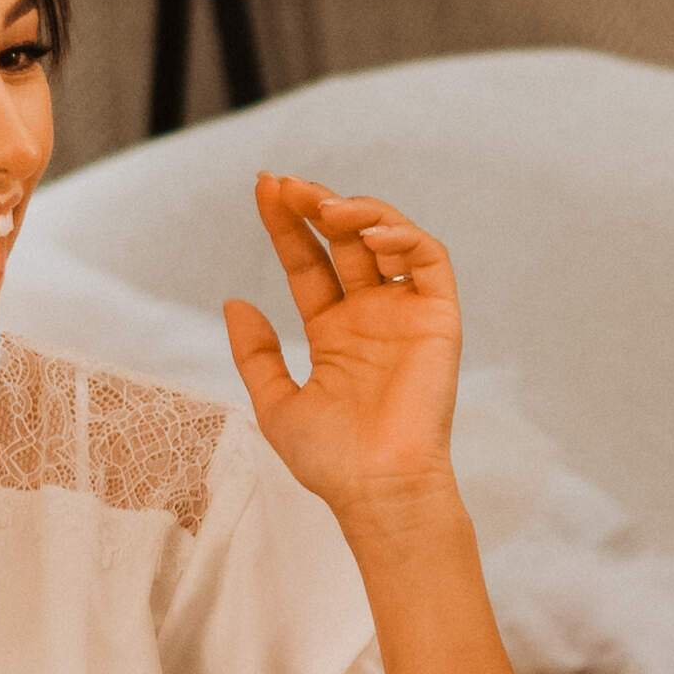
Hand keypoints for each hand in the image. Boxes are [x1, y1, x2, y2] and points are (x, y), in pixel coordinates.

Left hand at [226, 174, 464, 534]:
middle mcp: (372, 317)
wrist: (378, 488)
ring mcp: (406, 315)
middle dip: (315, 205)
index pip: (309, 264)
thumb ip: (256, 353)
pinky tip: (369, 237)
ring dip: (357, 212)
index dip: (286, 227)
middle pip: (345, 242)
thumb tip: (235, 302)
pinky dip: (404, 237)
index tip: (263, 190)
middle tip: (284, 185)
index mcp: (335, 333)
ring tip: (322, 207)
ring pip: (388, 239)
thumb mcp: (275, 404)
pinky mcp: (439, 318)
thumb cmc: (332, 461)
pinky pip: (430, 262)